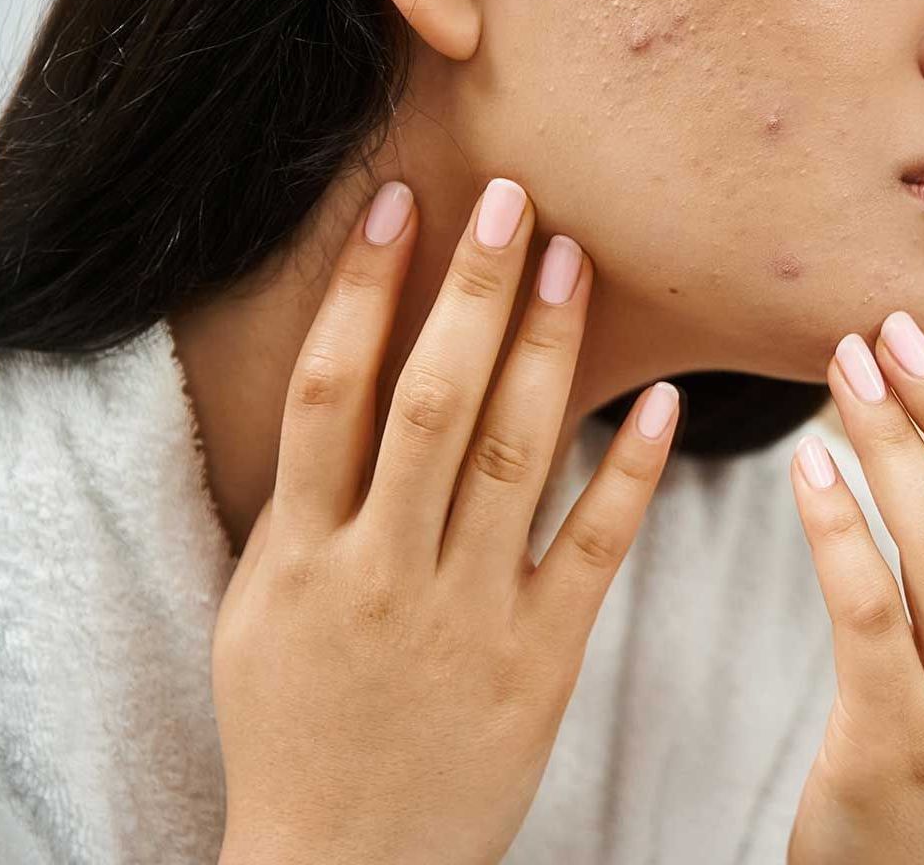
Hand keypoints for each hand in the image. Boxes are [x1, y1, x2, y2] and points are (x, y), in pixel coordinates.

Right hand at [211, 177, 680, 864]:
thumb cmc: (295, 725)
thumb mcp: (263, 611)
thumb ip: (303, 505)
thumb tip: (340, 388)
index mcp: (301, 555)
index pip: (330, 391)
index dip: (360, 290)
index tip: (399, 207)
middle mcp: (383, 571)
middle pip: (428, 402)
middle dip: (468, 293)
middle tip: (508, 198)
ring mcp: (467, 615)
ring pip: (514, 455)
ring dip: (546, 349)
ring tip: (570, 259)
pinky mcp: (542, 658)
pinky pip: (593, 547)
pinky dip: (627, 469)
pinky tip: (660, 399)